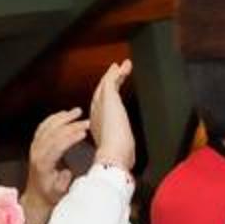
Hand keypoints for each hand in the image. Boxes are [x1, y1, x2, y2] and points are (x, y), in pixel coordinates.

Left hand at [20, 105, 88, 223]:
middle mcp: (37, 152)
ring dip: (63, 117)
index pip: (57, 145)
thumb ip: (63, 183)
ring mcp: (35, 146)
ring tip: (77, 112)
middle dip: (71, 124)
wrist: (36, 197)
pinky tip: (64, 114)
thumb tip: (67, 172)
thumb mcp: (59, 193)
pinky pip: (44, 126)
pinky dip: (54, 118)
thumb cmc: (50, 195)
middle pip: (53, 132)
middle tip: (86, 121)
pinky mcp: (36, 144)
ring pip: (47, 126)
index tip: (84, 132)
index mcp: (43, 163)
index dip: (71, 137)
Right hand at [88, 58, 136, 172]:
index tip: (111, 92)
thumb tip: (127, 157)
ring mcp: (101, 104)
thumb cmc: (117, 158)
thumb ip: (121, 150)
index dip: (105, 99)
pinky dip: (116, 73)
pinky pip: (111, 81)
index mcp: (98, 126)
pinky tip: (121, 66)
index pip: (101, 108)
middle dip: (108, 82)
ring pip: (106, 85)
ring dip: (114, 74)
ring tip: (122, 65)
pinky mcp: (108, 98)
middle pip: (101, 93)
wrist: (113, 155)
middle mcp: (97, 114)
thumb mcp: (120, 151)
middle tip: (115, 72)